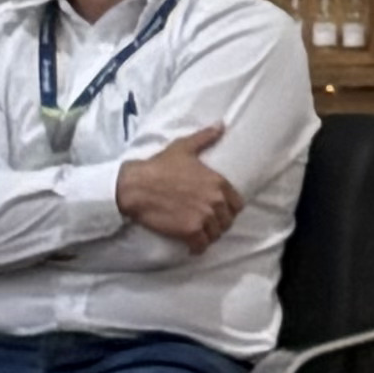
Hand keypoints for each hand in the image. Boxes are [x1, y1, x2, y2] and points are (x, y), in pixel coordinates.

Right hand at [115, 123, 238, 249]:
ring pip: (216, 234)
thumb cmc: (159, 166)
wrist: (136, 186)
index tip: (219, 212)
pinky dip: (198, 248)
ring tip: (201, 235)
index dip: (229, 209)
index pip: (237, 204)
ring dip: (209, 236)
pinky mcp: (190, 230)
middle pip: (228, 221)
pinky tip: (192, 246)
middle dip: (219, 224)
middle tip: (208, 225)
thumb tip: (221, 124)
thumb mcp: (184, 147)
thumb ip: (205, 138)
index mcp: (218, 181)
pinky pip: (202, 245)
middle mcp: (215, 199)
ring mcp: (204, 216)